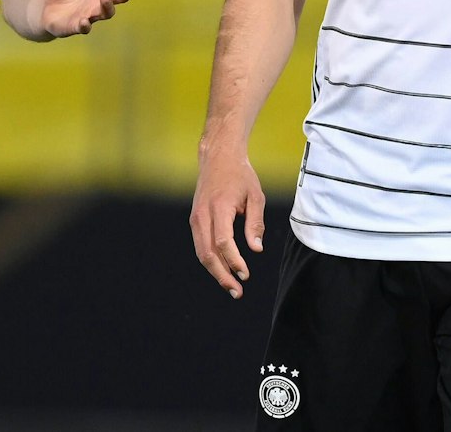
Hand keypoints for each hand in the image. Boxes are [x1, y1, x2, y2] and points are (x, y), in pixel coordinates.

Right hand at [190, 144, 264, 298]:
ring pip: (202, 253)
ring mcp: (195, 218)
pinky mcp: (195, 220)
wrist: (218, 158)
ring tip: (232, 286)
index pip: (223, 242)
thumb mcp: (256, 196)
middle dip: (222, 275)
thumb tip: (256, 250)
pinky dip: (211, 260)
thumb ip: (255, 224)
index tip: (245, 274)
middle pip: (208, 253)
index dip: (233, 261)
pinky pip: (201, 245)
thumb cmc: (241, 176)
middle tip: (237, 291)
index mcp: (219, 208)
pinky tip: (224, 270)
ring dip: (215, 272)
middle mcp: (203, 215)